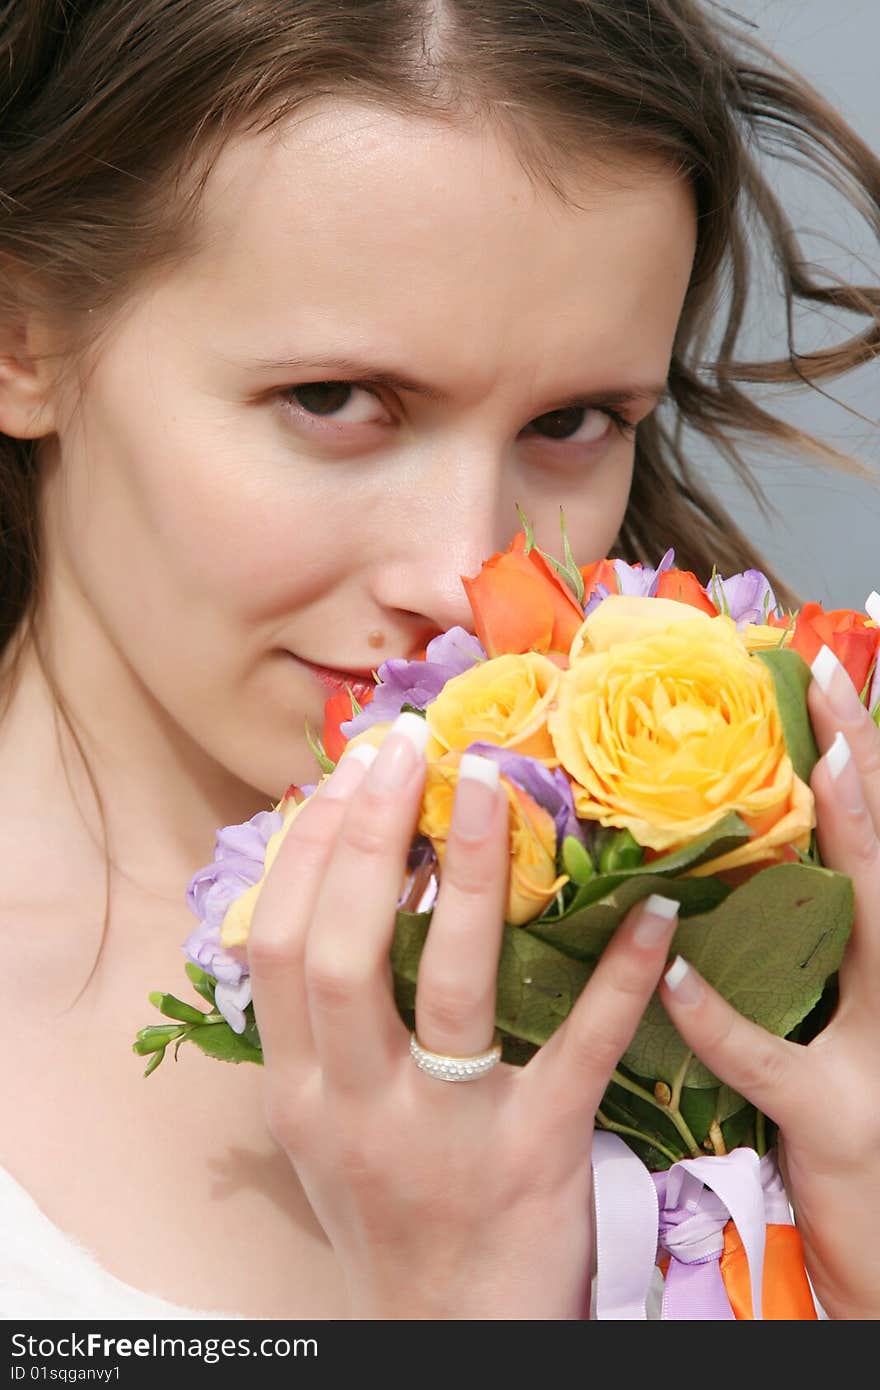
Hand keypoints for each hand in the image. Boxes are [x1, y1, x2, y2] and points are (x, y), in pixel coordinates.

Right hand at [247, 714, 679, 1319]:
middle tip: (409, 747)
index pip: (281, 949)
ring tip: (492, 785)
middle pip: (343, 952)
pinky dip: (622, 974)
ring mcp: (449, 1132)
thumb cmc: (387, 1210)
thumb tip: (332, 887)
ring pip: (454, 984)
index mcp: (299, 1092)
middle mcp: (358, 1108)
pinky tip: (652, 909)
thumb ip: (316, 1026)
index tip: (350, 772)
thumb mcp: (322, 1124)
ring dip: (477, 875)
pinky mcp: (539, 1153)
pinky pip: (584, 1047)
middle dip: (370, 837)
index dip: (311, 849)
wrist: (451, 1332)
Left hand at [659, 645, 879, 1319]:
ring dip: (856, 844)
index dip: (862, 751)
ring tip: (828, 767)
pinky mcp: (840, 1121)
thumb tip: (734, 857)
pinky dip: (728, 1020)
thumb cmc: (845, 1116)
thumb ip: (803, 937)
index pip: (876, 840)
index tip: (828, 669)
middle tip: (835, 676)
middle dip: (871, 763)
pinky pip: (779, 1061)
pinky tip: (680, 975)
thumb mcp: (834, 1016)